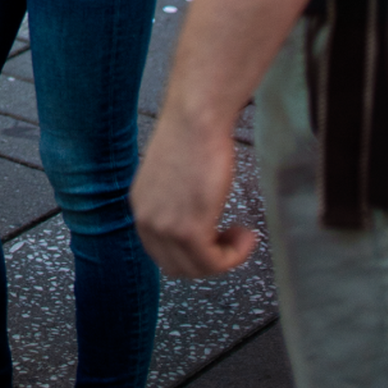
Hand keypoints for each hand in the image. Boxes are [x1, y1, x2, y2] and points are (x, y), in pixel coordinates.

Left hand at [131, 102, 259, 276]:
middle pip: (178, 266)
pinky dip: (235, 256)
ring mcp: (165, 228)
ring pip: (198, 268)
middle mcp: (146, 220)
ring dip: (226, 258)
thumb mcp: (173, 179)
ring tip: (243, 236)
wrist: (195, 119)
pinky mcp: (189, 230)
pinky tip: (247, 235)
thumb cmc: (191, 136)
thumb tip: (193, 223)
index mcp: (140, 206)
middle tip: (232, 239)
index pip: (161, 252)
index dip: (191, 252)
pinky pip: (215, 263)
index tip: (215, 238)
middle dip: (209, 259)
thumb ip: (174, 204)